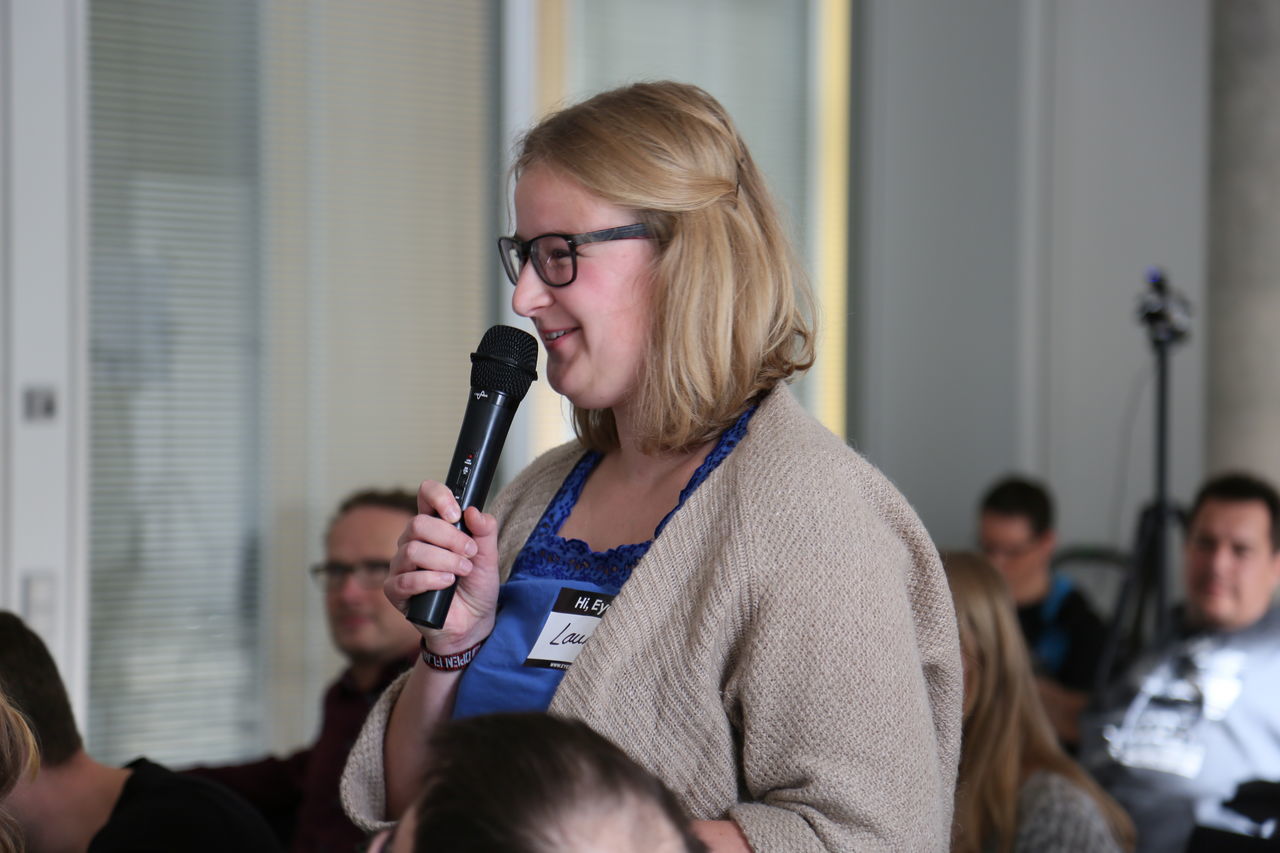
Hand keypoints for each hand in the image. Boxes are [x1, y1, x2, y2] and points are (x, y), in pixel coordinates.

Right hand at [385, 480, 500, 654]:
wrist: (473, 624)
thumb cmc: (476, 588)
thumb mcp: (488, 557)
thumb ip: (485, 532)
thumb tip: (473, 511)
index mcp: (434, 528)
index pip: (425, 496)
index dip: (438, 497)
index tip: (456, 513)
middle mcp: (413, 543)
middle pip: (418, 524)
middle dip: (449, 538)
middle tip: (469, 553)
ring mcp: (401, 566)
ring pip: (412, 551)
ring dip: (444, 560)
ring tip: (463, 571)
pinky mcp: (396, 591)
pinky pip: (405, 579)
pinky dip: (431, 580)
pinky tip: (447, 584)